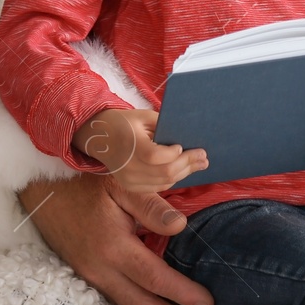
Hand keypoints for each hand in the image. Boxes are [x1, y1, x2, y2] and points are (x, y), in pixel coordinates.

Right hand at [18, 174, 214, 304]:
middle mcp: (100, 269)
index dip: (182, 294)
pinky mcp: (85, 275)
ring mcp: (90, 275)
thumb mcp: (122, 183)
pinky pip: (116, 301)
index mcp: (113, 247)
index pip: (155, 279)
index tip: (208, 304)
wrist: (40, 187)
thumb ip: (152, 206)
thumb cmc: (85, 182)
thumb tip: (181, 227)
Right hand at [73, 107, 206, 192]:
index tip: (181, 146)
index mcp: (130, 144)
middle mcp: (127, 166)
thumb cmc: (126, 123)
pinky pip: (158, 187)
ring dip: (185, 173)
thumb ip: (165, 126)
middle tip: (204, 157)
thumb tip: (190, 135)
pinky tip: (184, 170)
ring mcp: (128, 179)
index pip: (154, 156)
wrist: (99, 138)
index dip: (172, 154)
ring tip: (200, 164)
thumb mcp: (144, 117)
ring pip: (164, 181)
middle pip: (164, 171)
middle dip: (188, 164)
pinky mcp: (130, 186)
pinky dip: (174, 179)